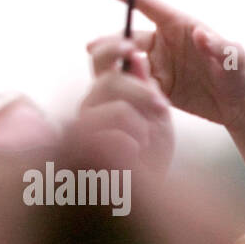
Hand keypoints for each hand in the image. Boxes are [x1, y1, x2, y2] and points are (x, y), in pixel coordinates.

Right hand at [71, 40, 173, 173]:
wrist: (149, 195)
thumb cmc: (151, 155)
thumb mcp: (156, 116)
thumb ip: (146, 86)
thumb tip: (136, 56)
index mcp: (104, 93)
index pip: (100, 60)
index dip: (111, 48)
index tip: (131, 47)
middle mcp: (88, 107)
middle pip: (110, 81)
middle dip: (141, 92)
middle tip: (161, 107)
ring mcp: (82, 131)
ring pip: (117, 111)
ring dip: (140, 127)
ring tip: (143, 144)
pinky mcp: (84, 155)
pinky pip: (114, 140)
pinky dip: (133, 148)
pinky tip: (132, 160)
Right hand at [90, 0, 244, 127]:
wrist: (242, 106)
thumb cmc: (243, 75)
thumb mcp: (236, 59)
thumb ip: (219, 46)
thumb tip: (201, 33)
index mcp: (179, 26)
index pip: (145, 4)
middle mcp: (164, 43)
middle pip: (127, 38)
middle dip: (110, 44)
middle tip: (97, 51)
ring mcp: (158, 65)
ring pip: (125, 63)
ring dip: (116, 68)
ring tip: (113, 79)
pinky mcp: (156, 87)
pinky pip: (133, 86)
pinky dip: (127, 89)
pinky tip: (129, 98)